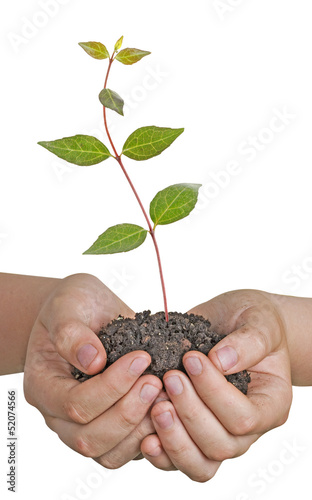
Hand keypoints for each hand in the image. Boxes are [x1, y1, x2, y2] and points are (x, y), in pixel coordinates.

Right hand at [24, 273, 161, 467]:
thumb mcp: (68, 304)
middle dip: (128, 412)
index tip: (141, 358)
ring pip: (110, 453)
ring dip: (142, 428)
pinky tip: (169, 408)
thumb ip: (71, 331)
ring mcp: (85, 426)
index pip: (74, 404)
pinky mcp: (111, 429)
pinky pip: (128, 451)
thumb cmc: (74, 305)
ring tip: (166, 396)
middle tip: (156, 382)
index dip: (111, 386)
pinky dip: (151, 436)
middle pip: (90, 438)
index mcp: (43, 386)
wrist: (87, 311)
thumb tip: (93, 360)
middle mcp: (59, 415)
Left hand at [140, 290, 291, 481]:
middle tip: (169, 378)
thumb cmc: (251, 320)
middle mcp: (248, 430)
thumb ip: (248, 341)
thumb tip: (220, 361)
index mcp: (270, 404)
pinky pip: (178, 461)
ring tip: (155, 405)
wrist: (234, 322)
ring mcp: (219, 436)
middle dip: (190, 413)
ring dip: (173, 438)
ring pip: (200, 463)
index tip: (191, 359)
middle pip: (220, 445)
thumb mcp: (259, 321)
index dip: (214, 392)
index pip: (244, 417)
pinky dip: (161, 453)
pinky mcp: (192, 435)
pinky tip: (144, 435)